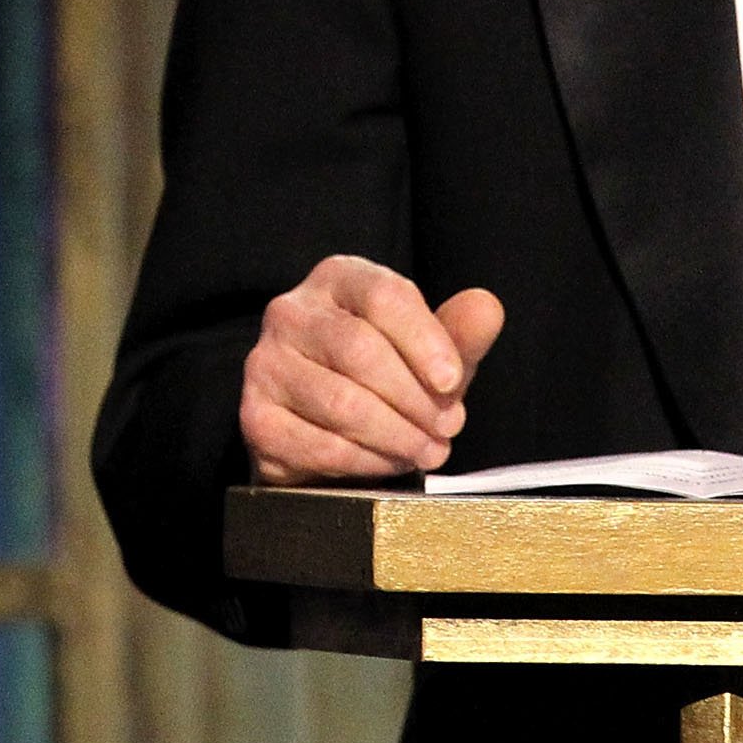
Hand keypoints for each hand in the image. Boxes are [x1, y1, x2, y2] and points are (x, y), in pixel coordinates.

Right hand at [240, 256, 504, 484]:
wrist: (327, 429)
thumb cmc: (385, 376)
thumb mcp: (429, 351)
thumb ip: (458, 332)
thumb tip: (486, 308)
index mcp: (339, 278)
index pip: (385, 297)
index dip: (426, 341)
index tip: (454, 383)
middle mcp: (291, 312)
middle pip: (360, 350)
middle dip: (414, 397)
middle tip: (448, 428)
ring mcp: (266, 363)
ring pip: (340, 401)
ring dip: (395, 434)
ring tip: (428, 450)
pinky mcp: (255, 416)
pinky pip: (317, 444)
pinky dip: (364, 461)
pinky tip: (389, 463)